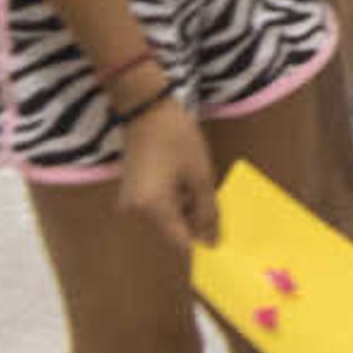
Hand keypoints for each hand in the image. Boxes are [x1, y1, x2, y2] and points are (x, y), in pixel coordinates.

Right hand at [119, 97, 221, 250]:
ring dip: (187, 210)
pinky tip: (188, 183)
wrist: (146, 111)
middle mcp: (135, 211)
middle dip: (196, 222)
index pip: (180, 241)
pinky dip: (176, 201)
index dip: (202, 241)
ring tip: (201, 186)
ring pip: (166, 219)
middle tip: (216, 202)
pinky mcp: (131, 194)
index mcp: (151, 207)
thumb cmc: (177, 139)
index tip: (222, 236)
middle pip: (173, 230)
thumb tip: (212, 241)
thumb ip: (207, 211)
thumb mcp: (200, 175)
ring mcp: (130, 203)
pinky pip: (158, 207)